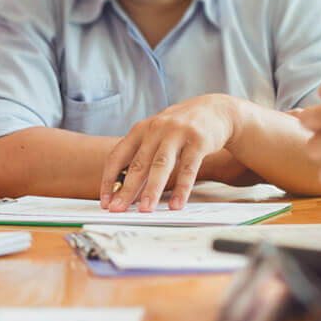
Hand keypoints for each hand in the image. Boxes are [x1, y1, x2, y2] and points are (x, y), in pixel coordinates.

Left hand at [100, 94, 239, 211]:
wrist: (215, 110)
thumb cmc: (180, 128)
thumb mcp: (156, 135)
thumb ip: (142, 157)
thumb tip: (127, 191)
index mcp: (140, 130)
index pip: (117, 156)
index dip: (109, 180)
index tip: (105, 201)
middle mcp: (156, 129)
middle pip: (138, 164)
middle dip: (126, 190)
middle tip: (118, 209)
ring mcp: (177, 133)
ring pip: (161, 166)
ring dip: (151, 190)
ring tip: (145, 210)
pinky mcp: (198, 140)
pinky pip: (188, 169)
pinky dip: (181, 189)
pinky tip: (175, 204)